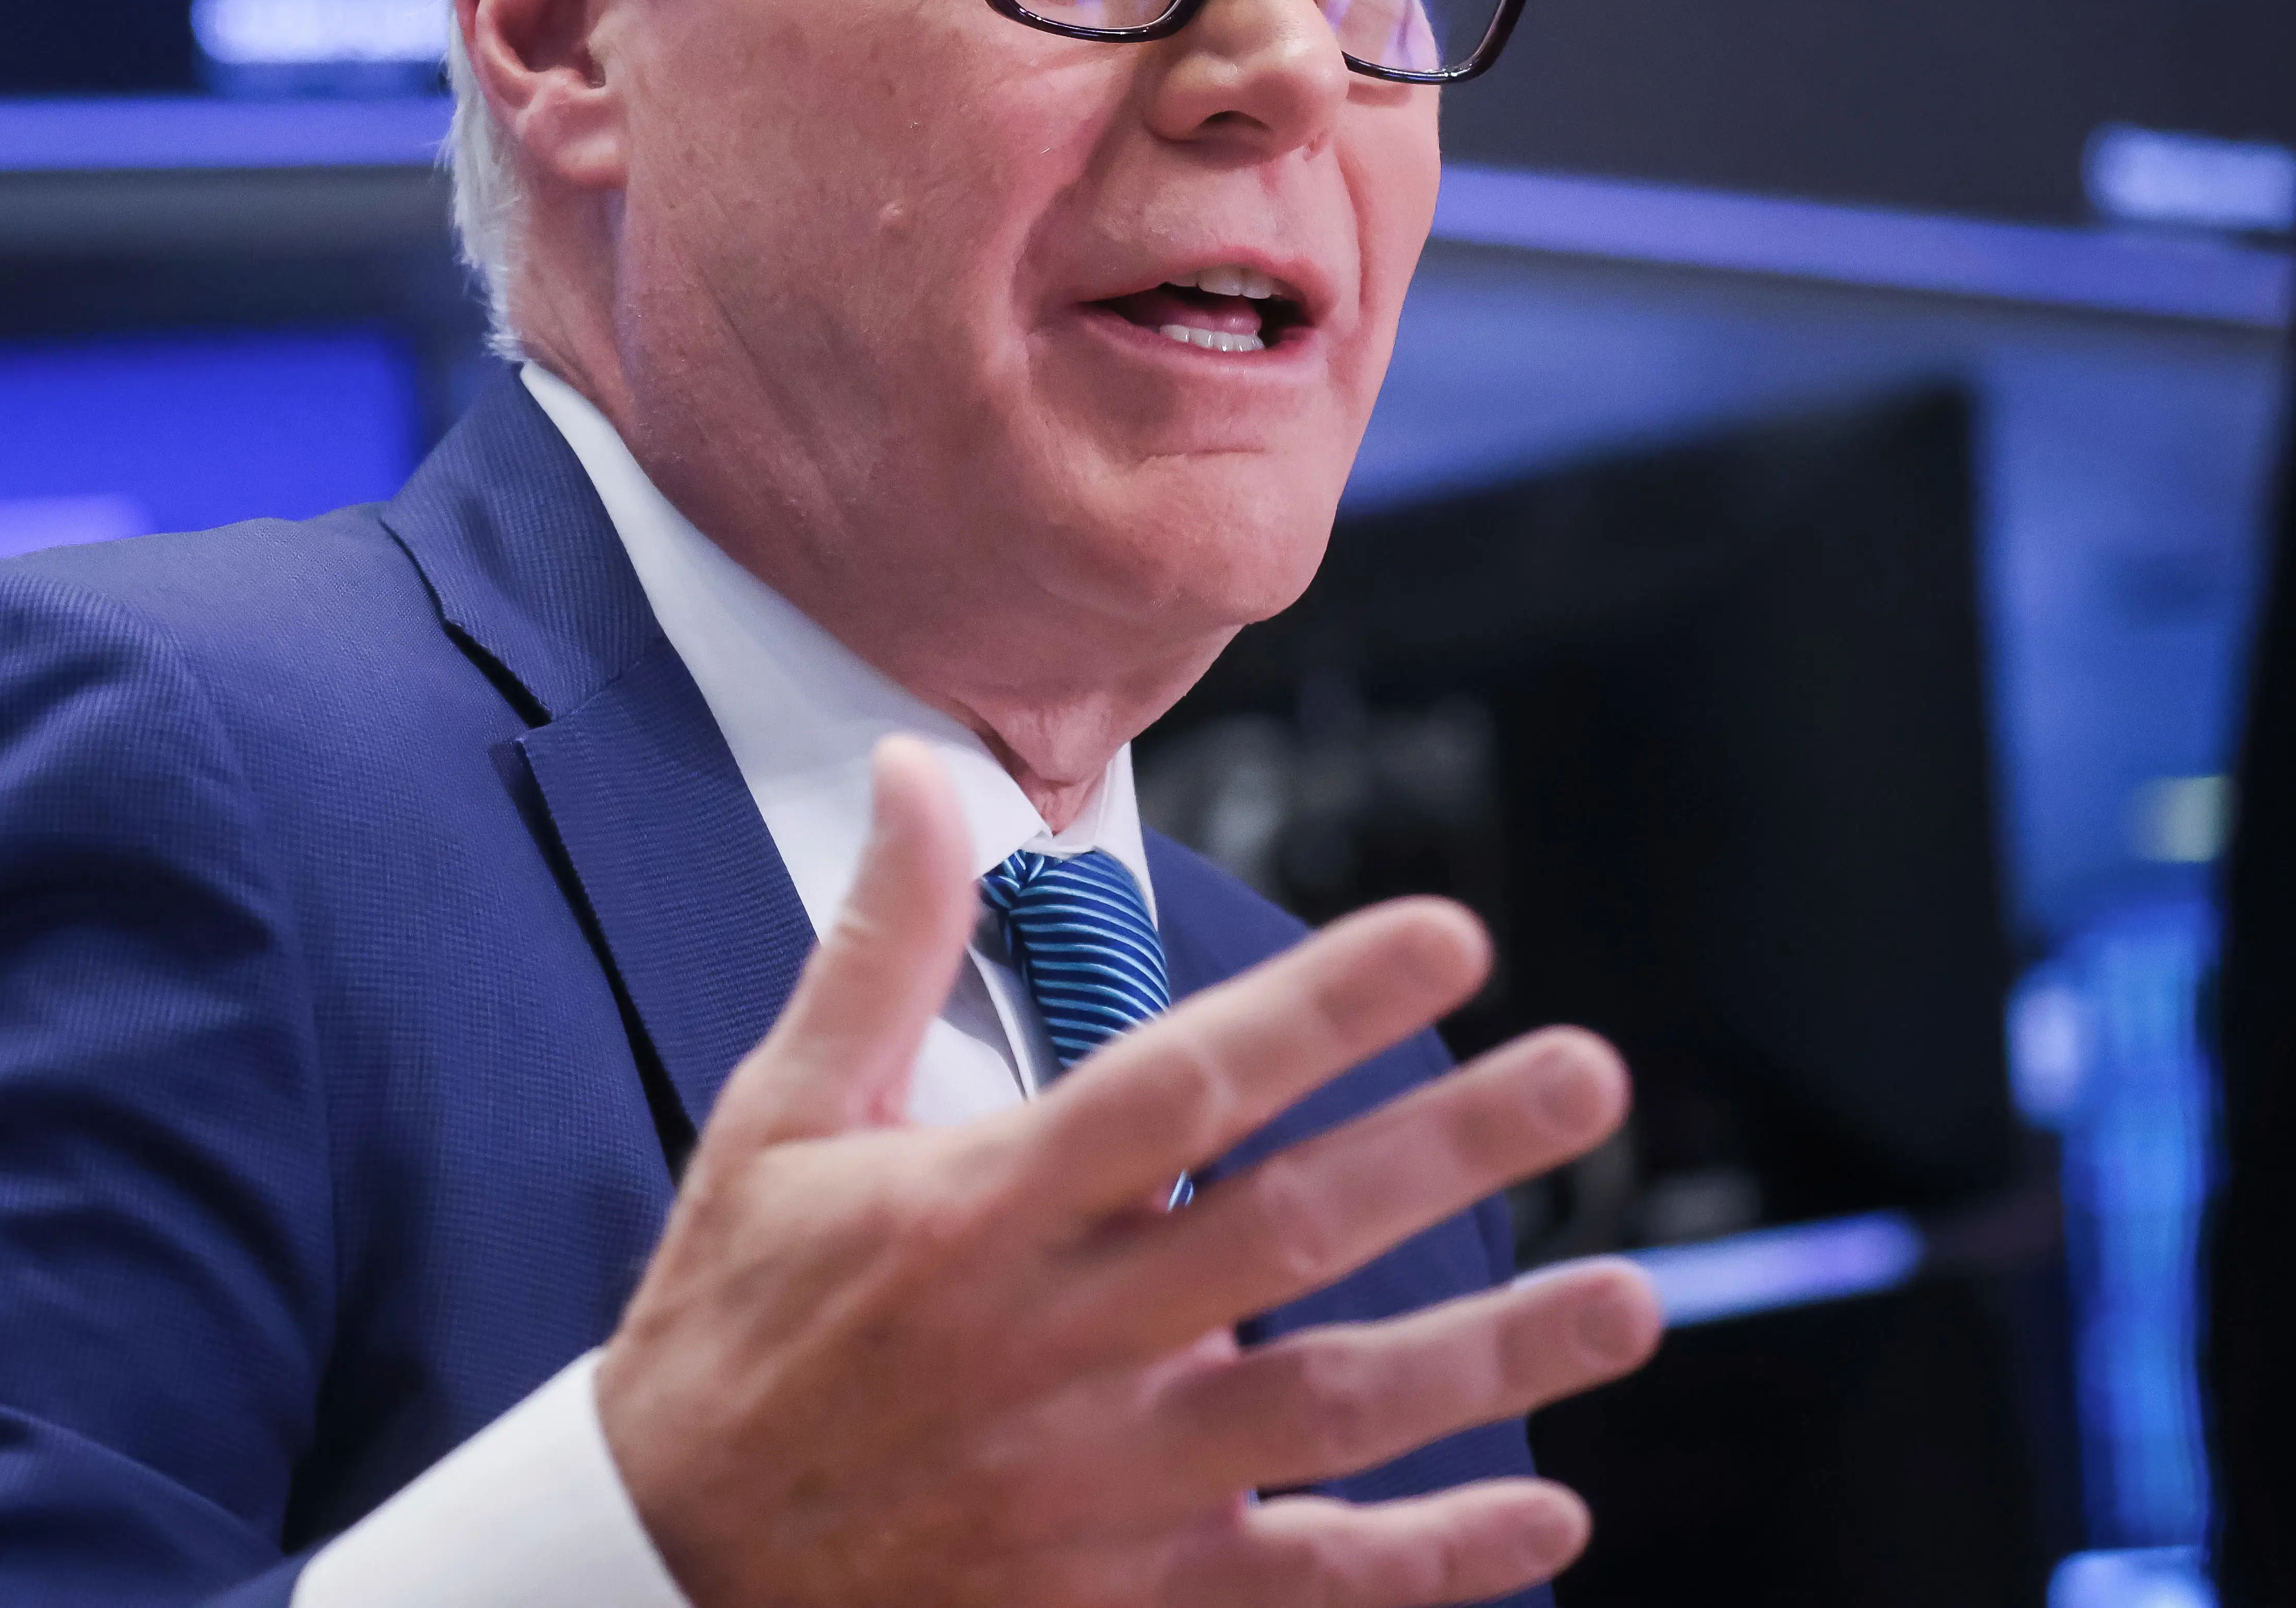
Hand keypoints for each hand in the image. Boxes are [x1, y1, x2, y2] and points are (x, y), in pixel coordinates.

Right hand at [592, 737, 1658, 1607]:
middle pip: (1287, 1231)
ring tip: (1628, 1293)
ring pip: (1332, 1409)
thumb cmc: (733, 1326)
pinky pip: (1305, 1583)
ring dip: (1491, 1354)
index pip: (1178, 1085)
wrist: (667, 1572)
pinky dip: (1431, 1560)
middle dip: (1447, 1148)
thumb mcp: (777, 1119)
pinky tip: (1548, 1514)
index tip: (1445, 937)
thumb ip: (880, 944)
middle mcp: (1053, 1345)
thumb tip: (921, 771)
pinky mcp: (1123, 1599)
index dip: (1318, 1007)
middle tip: (1586, 1077)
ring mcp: (1099, 1486)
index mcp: (975, 1213)